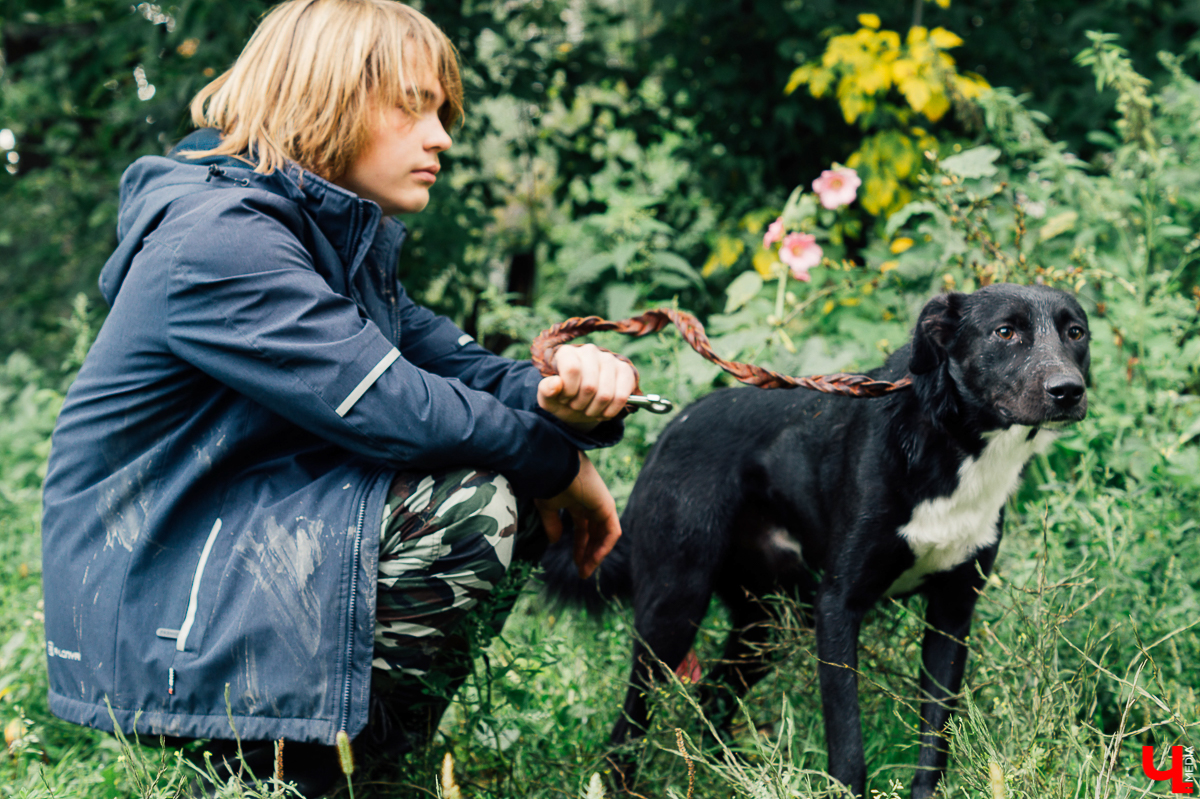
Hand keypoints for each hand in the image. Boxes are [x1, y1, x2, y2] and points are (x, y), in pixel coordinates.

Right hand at [535, 451, 620, 578]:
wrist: (554, 467)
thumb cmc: (548, 482)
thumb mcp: (547, 508)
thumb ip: (552, 524)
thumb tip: (553, 541)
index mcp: (578, 502)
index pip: (583, 530)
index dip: (579, 547)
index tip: (575, 564)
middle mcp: (592, 504)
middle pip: (595, 534)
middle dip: (589, 554)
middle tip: (582, 572)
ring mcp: (602, 504)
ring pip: (604, 536)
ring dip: (596, 555)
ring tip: (586, 570)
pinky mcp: (608, 506)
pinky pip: (612, 532)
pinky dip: (604, 547)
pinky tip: (593, 559)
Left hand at [537, 344, 635, 431]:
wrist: (581, 404)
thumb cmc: (563, 398)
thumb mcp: (548, 398)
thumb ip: (545, 391)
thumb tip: (555, 384)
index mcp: (567, 352)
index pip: (572, 369)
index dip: (568, 391)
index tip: (565, 397)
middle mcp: (589, 351)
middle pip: (590, 386)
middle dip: (581, 404)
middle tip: (577, 405)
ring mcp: (610, 359)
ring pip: (606, 394)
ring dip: (595, 410)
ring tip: (589, 408)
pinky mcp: (626, 371)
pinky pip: (622, 397)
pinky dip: (611, 411)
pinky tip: (603, 411)